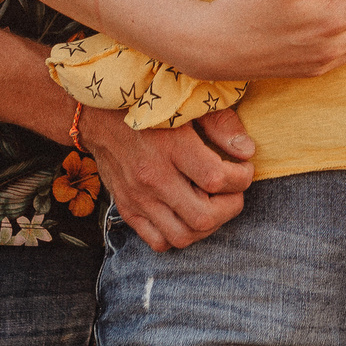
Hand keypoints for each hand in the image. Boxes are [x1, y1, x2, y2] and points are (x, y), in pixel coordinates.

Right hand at [82, 107, 255, 251]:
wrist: (97, 114)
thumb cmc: (149, 104)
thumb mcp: (188, 103)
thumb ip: (221, 124)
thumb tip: (247, 151)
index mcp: (171, 147)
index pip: (218, 179)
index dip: (242, 178)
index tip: (243, 167)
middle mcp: (152, 177)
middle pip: (204, 216)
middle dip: (230, 206)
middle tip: (233, 191)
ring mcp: (137, 197)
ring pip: (182, 236)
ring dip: (207, 226)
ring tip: (213, 203)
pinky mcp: (126, 208)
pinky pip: (157, 241)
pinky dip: (178, 235)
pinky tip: (186, 213)